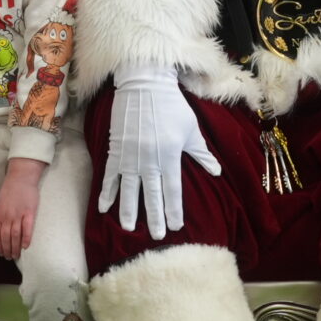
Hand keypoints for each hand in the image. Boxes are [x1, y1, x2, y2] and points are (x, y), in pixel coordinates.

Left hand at [0, 159, 46, 256]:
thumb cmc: (10, 190)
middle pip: (6, 238)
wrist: (21, 177)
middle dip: (7, 250)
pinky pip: (27, 229)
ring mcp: (18, 215)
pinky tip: (26, 246)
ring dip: (15, 248)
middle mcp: (7, 216)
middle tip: (9, 257)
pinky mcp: (29, 212)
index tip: (1, 253)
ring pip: (15, 236)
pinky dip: (26, 239)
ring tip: (16, 255)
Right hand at [98, 65, 220, 240]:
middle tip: (157, 236)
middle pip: (152, 195)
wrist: (144, 84)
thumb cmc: (172, 106)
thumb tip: (216, 171)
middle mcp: (149, 160)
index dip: (174, 209)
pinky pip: (109, 176)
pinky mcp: (115, 150)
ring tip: (128, 228)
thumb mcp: (191, 129)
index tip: (176, 226)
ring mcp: (130, 156)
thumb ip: (201, 153)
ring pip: (128, 190)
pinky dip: (106, 193)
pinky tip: (104, 209)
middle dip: (154, 217)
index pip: (173, 190)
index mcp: (170, 156)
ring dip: (128, 211)